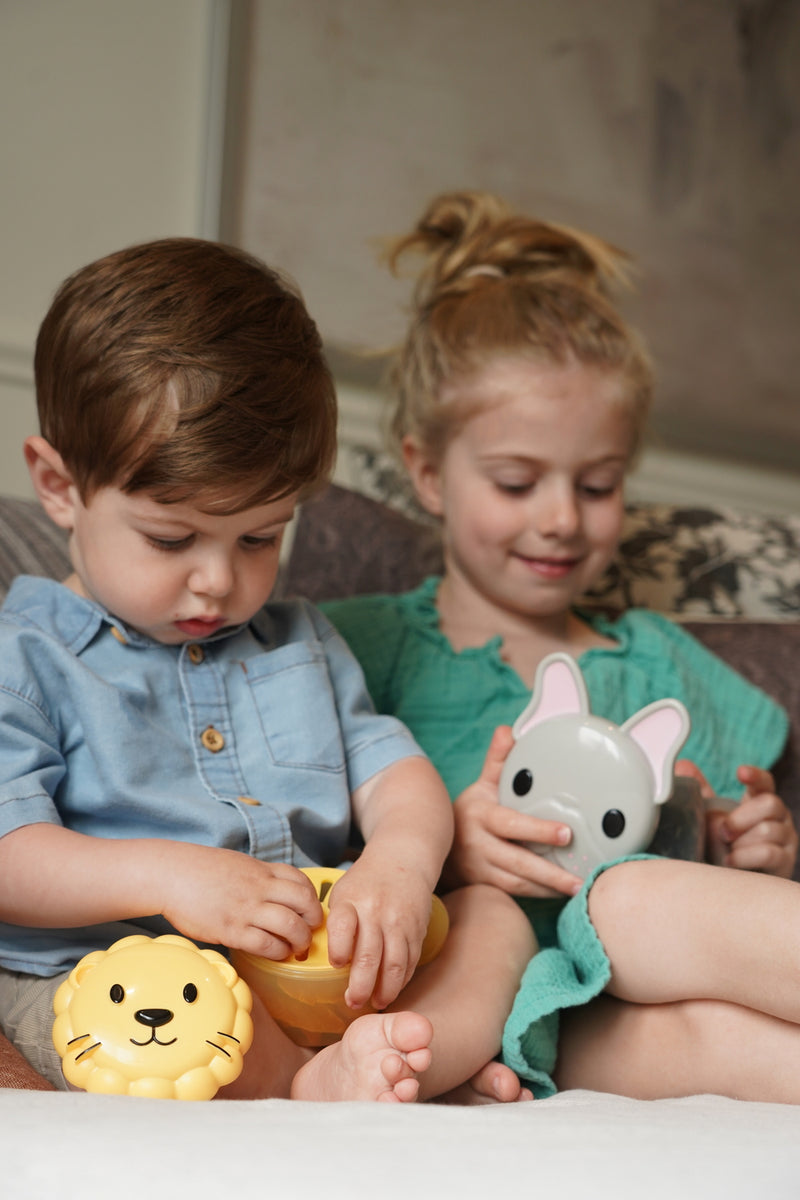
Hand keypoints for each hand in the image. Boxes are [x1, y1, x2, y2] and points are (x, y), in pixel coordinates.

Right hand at [158, 843, 322, 957]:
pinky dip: (278, 952)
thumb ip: (258, 877)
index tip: (309, 911)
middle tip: (310, 932)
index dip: (312, 898)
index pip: (301, 881)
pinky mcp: (232, 930)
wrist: (169, 875)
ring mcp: (246, 908)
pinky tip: (276, 954)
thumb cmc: (199, 871)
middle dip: (314, 920)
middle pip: (304, 902)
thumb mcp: (237, 864)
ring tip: (296, 948)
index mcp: (261, 870)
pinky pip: (266, 944)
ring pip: (291, 925)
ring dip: (300, 940)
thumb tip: (273, 893)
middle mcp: (259, 887)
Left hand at [324, 856, 431, 1011]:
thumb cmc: (365, 882)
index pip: (343, 927)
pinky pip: (411, 961)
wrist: (404, 860)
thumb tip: (320, 961)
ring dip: (385, 990)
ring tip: (376, 1003)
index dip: (339, 949)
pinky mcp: (417, 930)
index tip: (336, 964)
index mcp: (351, 900)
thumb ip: (335, 924)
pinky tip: (392, 989)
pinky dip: (402, 980)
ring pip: (394, 964)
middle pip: (369, 955)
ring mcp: (400, 922)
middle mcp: (377, 911)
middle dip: (360, 986)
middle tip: (353, 1002)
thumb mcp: (343, 893)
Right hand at [447, 725, 582, 898]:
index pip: (511, 824)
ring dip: (548, 888)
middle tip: (579, 877)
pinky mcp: (483, 887)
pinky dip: (538, 895)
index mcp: (481, 815)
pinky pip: (514, 893)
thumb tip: (507, 730)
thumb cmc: (470, 813)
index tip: (567, 833)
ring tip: (577, 888)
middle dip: (550, 872)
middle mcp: (478, 845)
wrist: (435, 847)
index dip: (538, 830)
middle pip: (517, 862)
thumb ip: (497, 761)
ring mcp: (480, 869)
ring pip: (517, 884)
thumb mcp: (481, 786)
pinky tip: (560, 894)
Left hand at [677, 759, 797, 878]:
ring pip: (768, 830)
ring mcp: (786, 839)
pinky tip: (730, 862)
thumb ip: (702, 793)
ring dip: (740, 843)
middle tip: (722, 832)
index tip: (740, 772)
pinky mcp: (786, 862)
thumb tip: (682, 766)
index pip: (764, 782)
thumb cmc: (724, 844)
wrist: (733, 881)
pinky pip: (769, 853)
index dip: (755, 776)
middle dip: (740, 818)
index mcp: (760, 801)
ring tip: (727, 853)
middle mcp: (779, 817)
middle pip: (770, 803)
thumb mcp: (712, 817)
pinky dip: (744, 857)